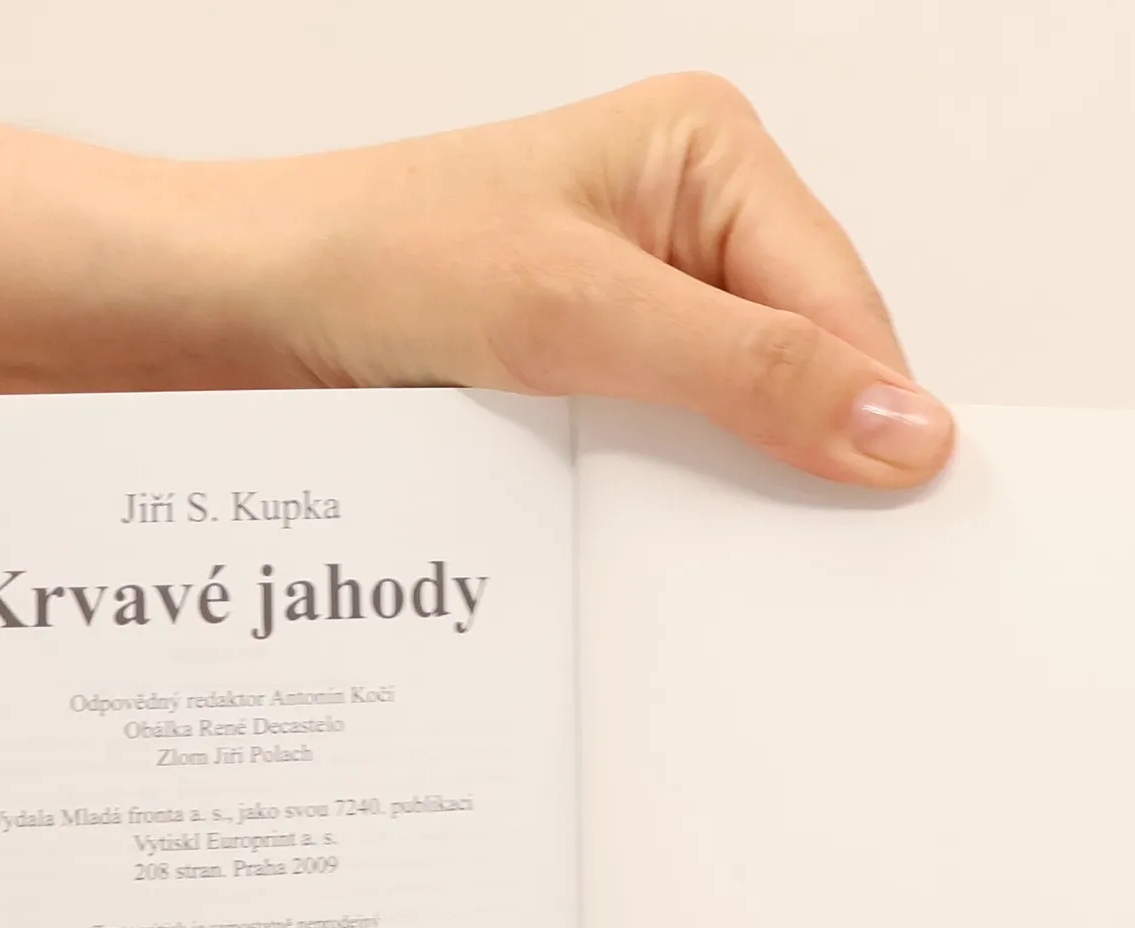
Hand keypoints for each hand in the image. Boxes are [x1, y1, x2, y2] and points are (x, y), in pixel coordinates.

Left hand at [171, 73, 954, 487]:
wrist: (229, 315)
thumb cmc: (371, 262)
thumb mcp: (579, 315)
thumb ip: (751, 371)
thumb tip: (905, 427)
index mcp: (708, 156)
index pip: (844, 307)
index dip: (871, 416)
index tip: (893, 522)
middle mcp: (685, 222)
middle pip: (805, 366)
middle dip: (796, 458)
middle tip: (800, 562)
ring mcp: (637, 303)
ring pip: (739, 421)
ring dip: (723, 490)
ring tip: (704, 548)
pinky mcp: (589, 372)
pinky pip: (670, 450)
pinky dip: (663, 502)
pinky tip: (647, 540)